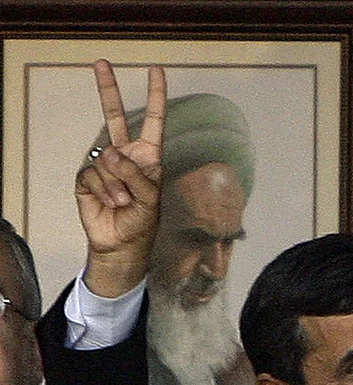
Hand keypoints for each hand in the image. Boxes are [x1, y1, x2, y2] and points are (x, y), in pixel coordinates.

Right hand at [75, 59, 165, 297]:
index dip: (155, 97)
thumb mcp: (149, 199)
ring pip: (105, 160)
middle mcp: (126, 155)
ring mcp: (104, 165)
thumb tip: (110, 153)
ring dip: (116, 185)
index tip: (156, 70)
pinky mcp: (87, 177)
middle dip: (108, 90)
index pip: (153, 121)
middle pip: (113, 117)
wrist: (121, 245)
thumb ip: (135, 175)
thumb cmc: (143, 222)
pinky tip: (109, 202)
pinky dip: (102, 190)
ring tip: (124, 203)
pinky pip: (92, 175)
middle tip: (101, 62)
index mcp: (148, 157)